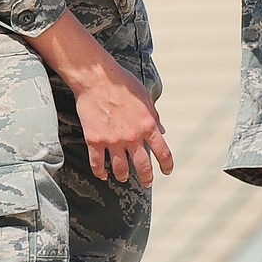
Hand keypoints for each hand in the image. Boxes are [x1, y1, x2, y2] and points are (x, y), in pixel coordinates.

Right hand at [73, 58, 172, 185]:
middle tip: (147, 182)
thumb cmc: (122, 83)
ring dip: (123, 176)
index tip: (167, 171)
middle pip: (142, 166)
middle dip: (146, 178)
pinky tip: (103, 175)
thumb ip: (154, 116)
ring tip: (123, 177)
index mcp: (147, 125)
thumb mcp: (145, 96)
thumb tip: (162, 131)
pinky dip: (100, 172)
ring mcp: (113, 140)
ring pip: (120, 169)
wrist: (96, 78)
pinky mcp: (95, 140)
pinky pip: (97, 163)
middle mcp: (132, 136)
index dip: (167, 165)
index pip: (162, 152)